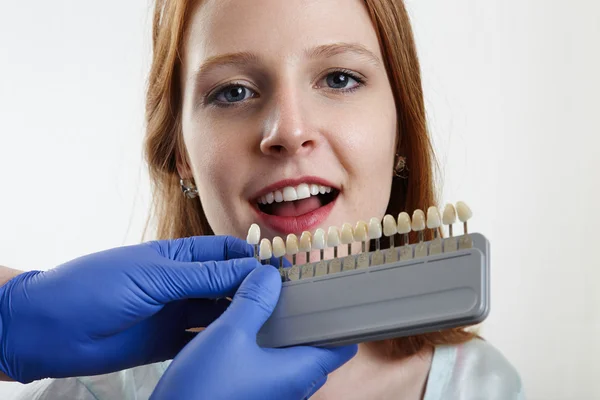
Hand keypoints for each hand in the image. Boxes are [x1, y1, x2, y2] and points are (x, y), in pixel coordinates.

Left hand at [0, 235, 263, 382]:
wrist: (51, 329)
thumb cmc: (96, 287)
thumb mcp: (154, 275)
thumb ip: (203, 276)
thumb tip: (250, 269)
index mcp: (176, 257)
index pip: (224, 252)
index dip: (251, 258)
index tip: (281, 268)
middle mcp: (180, 283)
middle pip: (226, 283)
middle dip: (253, 288)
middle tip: (287, 298)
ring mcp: (175, 313)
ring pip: (218, 312)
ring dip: (242, 315)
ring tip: (274, 321)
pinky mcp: (168, 341)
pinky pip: (202, 339)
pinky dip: (222, 340)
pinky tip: (244, 343)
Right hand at [151, 265, 357, 399]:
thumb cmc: (204, 390)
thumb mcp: (228, 335)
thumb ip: (253, 302)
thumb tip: (270, 275)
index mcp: (299, 372)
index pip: (342, 345)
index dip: (341, 318)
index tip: (331, 292)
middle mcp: (293, 387)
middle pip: (315, 347)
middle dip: (305, 317)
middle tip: (291, 287)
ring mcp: (274, 393)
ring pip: (290, 355)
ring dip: (281, 329)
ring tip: (266, 299)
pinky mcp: (254, 394)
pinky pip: (270, 365)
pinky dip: (265, 343)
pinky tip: (245, 325)